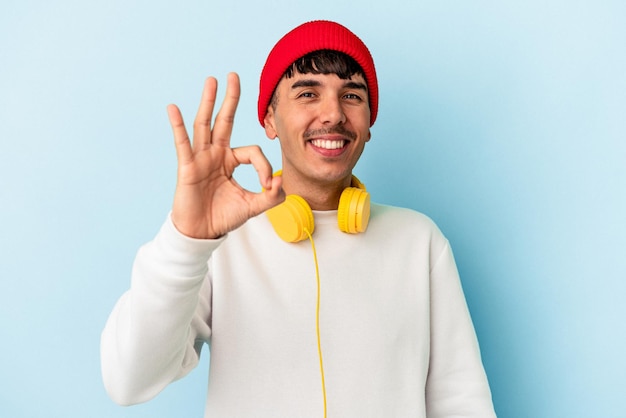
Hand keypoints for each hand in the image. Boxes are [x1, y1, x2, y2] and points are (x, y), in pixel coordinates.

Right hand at [168, 73, 283, 238]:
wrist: (202, 233)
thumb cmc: (223, 217)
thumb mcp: (253, 207)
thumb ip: (271, 196)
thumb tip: (280, 181)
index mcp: (230, 161)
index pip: (252, 151)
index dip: (264, 166)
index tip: (267, 185)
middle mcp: (215, 155)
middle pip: (224, 121)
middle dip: (230, 99)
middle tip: (234, 75)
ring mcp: (200, 158)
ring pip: (205, 125)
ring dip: (208, 102)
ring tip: (212, 80)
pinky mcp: (187, 167)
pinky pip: (182, 143)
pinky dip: (177, 125)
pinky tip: (173, 108)